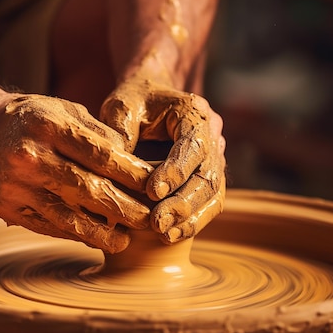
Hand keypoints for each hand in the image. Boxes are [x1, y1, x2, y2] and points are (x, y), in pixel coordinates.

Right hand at [0, 93, 154, 252]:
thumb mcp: (61, 109)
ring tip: (124, 242)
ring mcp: (16, 185)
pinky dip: (74, 234)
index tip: (155, 186)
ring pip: (68, 216)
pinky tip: (93, 238)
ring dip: (101, 233)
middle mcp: (31, 156)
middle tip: (151, 219)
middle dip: (125, 208)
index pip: (101, 154)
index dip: (133, 174)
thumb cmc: (28, 117)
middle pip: (88, 189)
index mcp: (49, 125)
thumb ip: (97, 133)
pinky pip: (47, 226)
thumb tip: (134, 163)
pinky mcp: (6, 207)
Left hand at [100, 75, 225, 243]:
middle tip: (157, 223)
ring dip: (190, 217)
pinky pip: (210, 202)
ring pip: (213, 192)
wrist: (151, 97)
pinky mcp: (208, 176)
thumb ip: (120, 131)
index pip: (193, 144)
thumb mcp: (121, 106)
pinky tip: (173, 235)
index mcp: (194, 111)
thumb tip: (117, 168)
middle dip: (183, 202)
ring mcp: (214, 156)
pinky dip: (194, 221)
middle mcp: (212, 133)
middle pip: (207, 173)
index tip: (153, 192)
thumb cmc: (133, 100)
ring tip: (165, 234)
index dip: (175, 170)